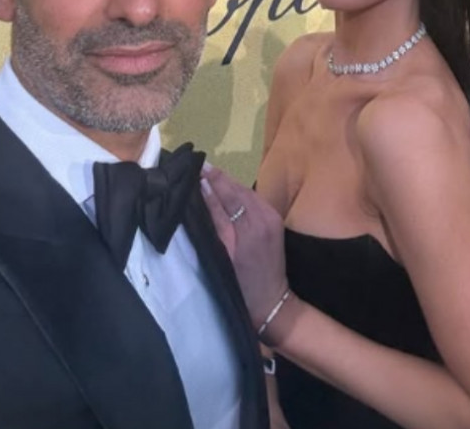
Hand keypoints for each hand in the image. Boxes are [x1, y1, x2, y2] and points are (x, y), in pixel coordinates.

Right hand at [201, 166, 288, 333]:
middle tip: (197, 166)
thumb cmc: (242, 285)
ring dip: (227, 183)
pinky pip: (253, 199)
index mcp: (252, 224)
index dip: (211, 179)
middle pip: (238, 188)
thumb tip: (203, 190)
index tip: (195, 165)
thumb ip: (215, 220)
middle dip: (218, 178)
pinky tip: (225, 191)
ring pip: (246, 192)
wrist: (271, 304)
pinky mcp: (275, 220)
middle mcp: (265, 215)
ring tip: (206, 175)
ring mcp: (272, 216)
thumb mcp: (223, 253)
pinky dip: (238, 193)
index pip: (228, 193)